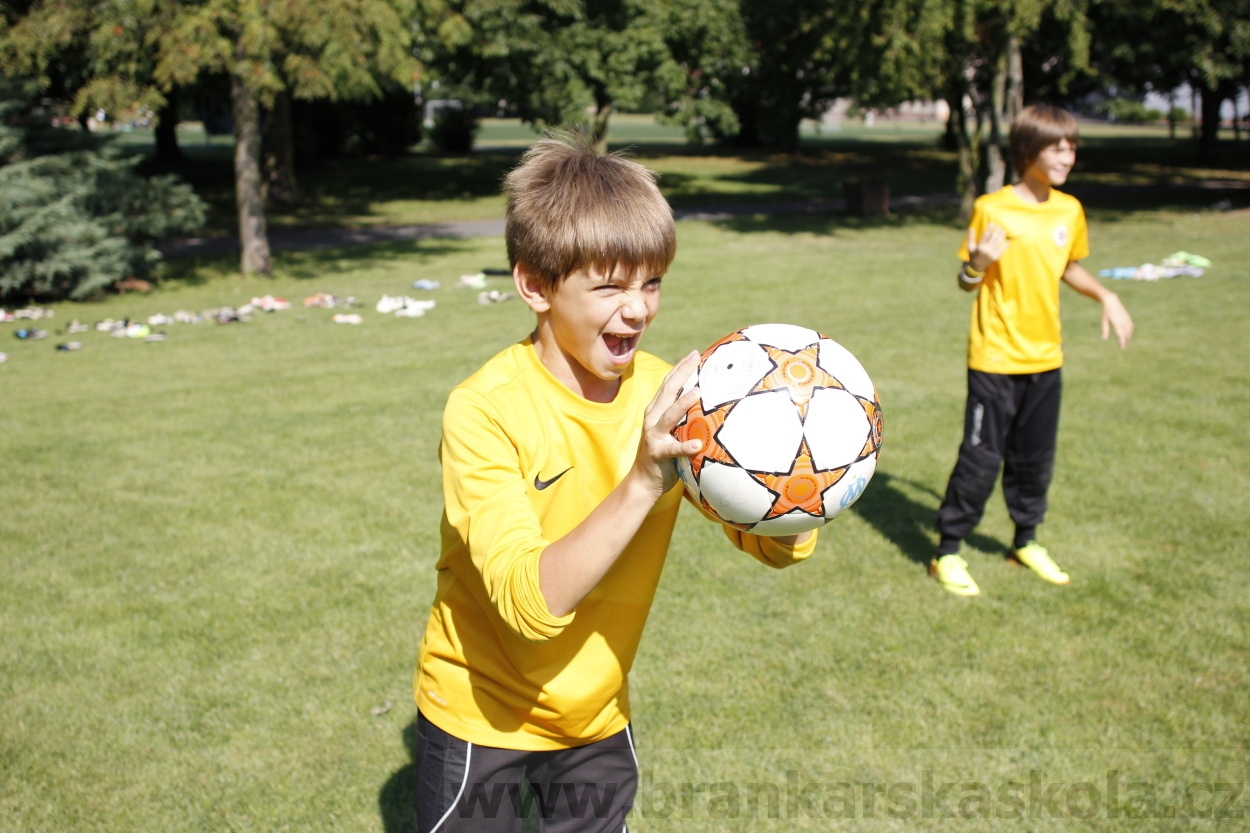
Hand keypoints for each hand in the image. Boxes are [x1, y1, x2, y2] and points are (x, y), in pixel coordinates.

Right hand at [633, 350, 702, 495]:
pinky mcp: (658, 454)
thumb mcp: (670, 430)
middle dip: (682, 373)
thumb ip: (682, 417)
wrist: (642, 481)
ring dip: (683, 404)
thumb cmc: (663, 454)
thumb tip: (706, 404)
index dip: (680, 368)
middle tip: (696, 358)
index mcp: (656, 411)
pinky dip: (685, 447)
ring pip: (669, 416)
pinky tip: (698, 445)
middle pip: (668, 391)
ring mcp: (654, 436)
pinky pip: (673, 450)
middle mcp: (653, 419)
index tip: (695, 354)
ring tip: (698, 392)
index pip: (668, 384)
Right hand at [967, 223, 1008, 271]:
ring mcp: (992, 254)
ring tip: (1004, 230)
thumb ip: (971, 237)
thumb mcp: (970, 247)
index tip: (992, 223)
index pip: (985, 236)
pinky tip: (1008, 240)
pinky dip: (1005, 245)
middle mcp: (986, 250)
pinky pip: (1002, 250)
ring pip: (998, 242)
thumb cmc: (973, 255)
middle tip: (999, 225)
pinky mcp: (996, 257)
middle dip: (997, 231)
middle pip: (993, 238)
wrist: (976, 267)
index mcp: (980, 247)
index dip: (989, 229)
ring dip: (1001, 235)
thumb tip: (971, 228)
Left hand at [1101, 293, 1133, 348]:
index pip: (1121, 335)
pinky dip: (1130, 332)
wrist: (1112, 301)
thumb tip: (1104, 339)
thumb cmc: (1106, 312)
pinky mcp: (1128, 317)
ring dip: (1128, 337)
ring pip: (1130, 331)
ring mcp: (1127, 319)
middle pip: (1126, 334)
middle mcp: (1123, 321)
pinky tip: (1128, 335)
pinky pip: (1131, 326)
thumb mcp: (1104, 320)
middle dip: (1125, 341)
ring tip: (1125, 342)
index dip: (1122, 342)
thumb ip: (1105, 330)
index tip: (1121, 348)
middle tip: (1123, 347)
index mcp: (1117, 322)